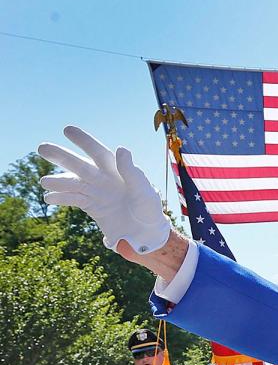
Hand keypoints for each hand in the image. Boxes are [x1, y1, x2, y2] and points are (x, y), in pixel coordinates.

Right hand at [37, 126, 170, 256]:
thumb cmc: (149, 209)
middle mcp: (103, 177)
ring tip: (45, 181)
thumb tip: (120, 148)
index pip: (98, 152)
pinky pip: (73, 199)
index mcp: (117, 170)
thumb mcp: (144, 192)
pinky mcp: (91, 206)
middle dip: (62, 156)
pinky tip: (49, 197)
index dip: (84, 141)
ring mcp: (95, 191)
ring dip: (58, 181)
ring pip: (73, 183)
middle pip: (80, 165)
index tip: (67, 130)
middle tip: (42, 148)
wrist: (146, 234)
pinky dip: (61, 198)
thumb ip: (131, 172)